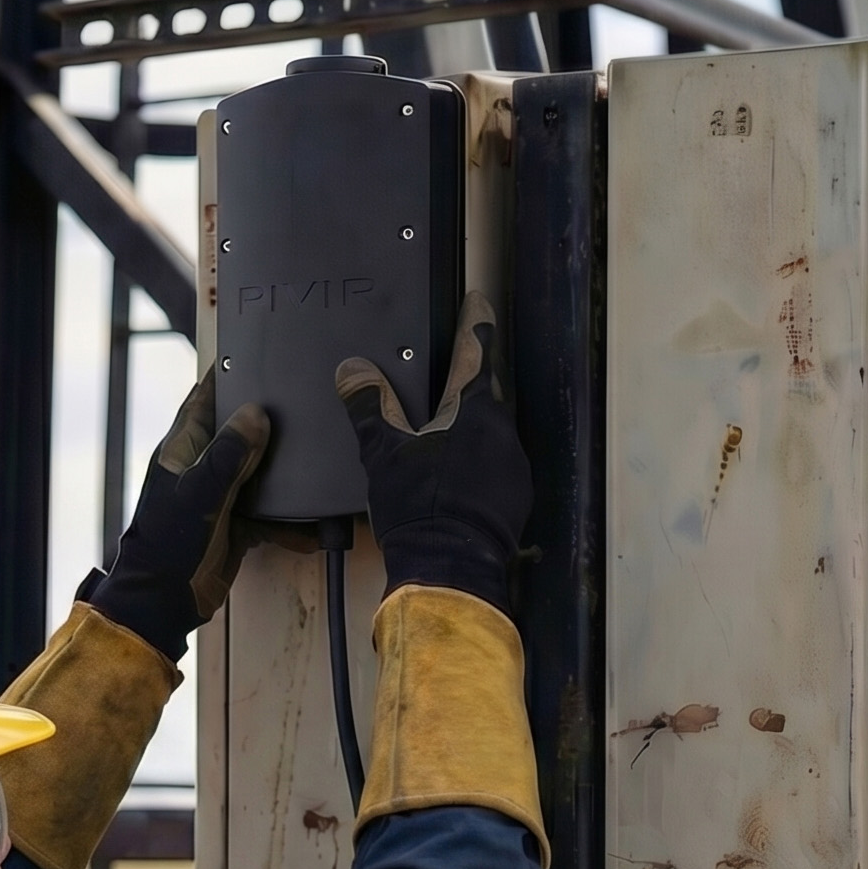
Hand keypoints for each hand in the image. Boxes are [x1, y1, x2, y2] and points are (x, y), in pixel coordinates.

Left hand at [88, 368, 303, 659]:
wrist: (164, 602)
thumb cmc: (168, 543)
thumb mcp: (201, 491)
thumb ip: (230, 453)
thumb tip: (256, 414)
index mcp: (182, 450)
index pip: (203, 401)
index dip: (226, 378)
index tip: (255, 356)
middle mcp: (201, 469)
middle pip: (239, 434)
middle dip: (268, 422)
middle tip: (303, 403)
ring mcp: (218, 498)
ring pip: (258, 474)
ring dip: (285, 474)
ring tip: (318, 460)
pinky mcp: (235, 527)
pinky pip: (269, 516)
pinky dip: (289, 521)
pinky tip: (313, 526)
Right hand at [335, 289, 530, 611]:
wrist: (450, 568)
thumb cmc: (418, 506)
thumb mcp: (382, 453)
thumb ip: (369, 405)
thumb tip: (353, 368)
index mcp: (470, 408)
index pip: (476, 349)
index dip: (474, 322)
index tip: (477, 300)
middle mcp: (500, 429)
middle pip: (484, 391)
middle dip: (466, 380)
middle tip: (445, 370)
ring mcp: (512, 463)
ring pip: (490, 429)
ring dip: (469, 425)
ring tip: (441, 430)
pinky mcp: (514, 495)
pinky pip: (494, 464)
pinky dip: (475, 461)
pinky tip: (453, 475)